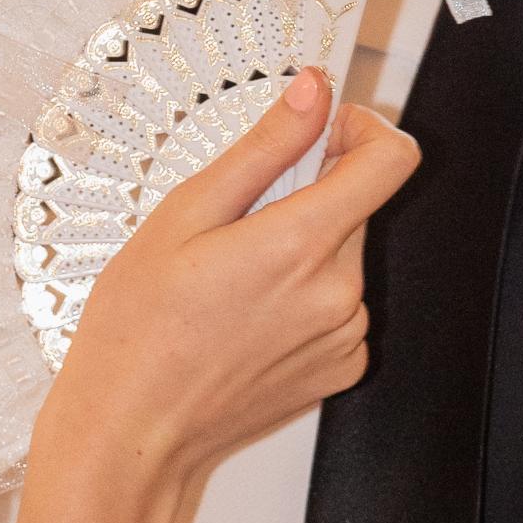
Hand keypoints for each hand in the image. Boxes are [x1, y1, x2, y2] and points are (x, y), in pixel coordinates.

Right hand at [42, 68, 418, 483]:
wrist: (131, 428)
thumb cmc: (138, 330)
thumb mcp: (186, 213)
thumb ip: (264, 147)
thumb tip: (311, 94)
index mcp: (301, 244)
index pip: (391, 158)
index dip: (362, 127)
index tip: (325, 127)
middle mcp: (339, 293)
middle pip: (358, 204)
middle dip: (308, 192)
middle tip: (237, 215)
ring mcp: (344, 336)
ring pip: (345, 254)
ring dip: (303, 245)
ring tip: (230, 274)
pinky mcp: (340, 368)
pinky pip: (339, 304)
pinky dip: (304, 293)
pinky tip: (246, 311)